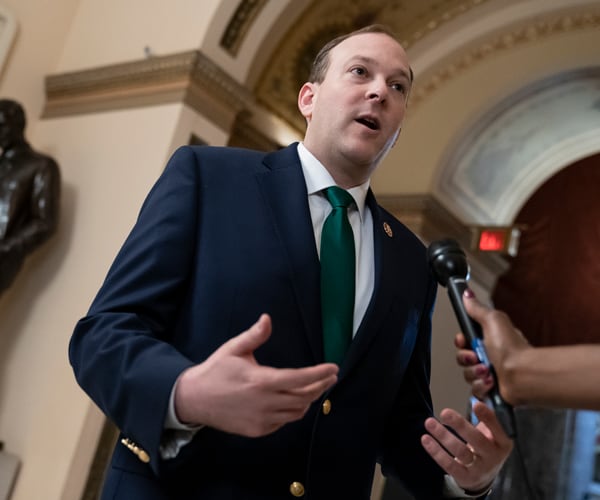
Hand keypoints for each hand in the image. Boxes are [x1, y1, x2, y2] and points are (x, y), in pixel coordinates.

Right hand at [174, 314, 338, 436]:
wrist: (194, 399)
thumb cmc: (216, 371)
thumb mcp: (234, 349)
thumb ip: (254, 335)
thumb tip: (267, 318)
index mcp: (261, 381)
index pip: (299, 379)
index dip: (320, 374)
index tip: (333, 368)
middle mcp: (264, 403)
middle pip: (304, 397)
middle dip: (321, 386)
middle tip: (330, 377)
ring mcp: (262, 419)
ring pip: (297, 412)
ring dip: (309, 399)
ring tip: (316, 387)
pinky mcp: (258, 430)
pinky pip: (284, 421)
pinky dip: (293, 411)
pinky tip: (294, 400)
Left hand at [421, 402, 512, 492]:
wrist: (485, 475)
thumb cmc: (487, 444)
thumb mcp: (492, 431)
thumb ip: (486, 413)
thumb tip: (481, 387)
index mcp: (503, 442)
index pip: (498, 429)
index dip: (488, 417)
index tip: (476, 403)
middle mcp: (493, 456)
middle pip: (477, 440)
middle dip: (460, 426)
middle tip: (444, 412)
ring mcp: (480, 468)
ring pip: (460, 451)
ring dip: (443, 436)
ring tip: (429, 422)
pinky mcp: (465, 477)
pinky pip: (449, 464)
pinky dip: (436, 451)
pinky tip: (425, 439)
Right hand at [457, 292, 531, 402]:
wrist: (522, 375)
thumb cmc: (512, 349)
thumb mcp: (493, 321)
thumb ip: (477, 309)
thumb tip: (467, 295)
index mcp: (488, 340)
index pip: (464, 341)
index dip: (461, 342)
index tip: (464, 341)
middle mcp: (488, 357)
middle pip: (463, 359)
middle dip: (466, 359)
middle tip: (477, 357)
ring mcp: (490, 374)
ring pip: (467, 375)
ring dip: (474, 373)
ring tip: (488, 372)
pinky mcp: (491, 391)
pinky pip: (475, 390)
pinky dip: (481, 387)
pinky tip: (490, 383)